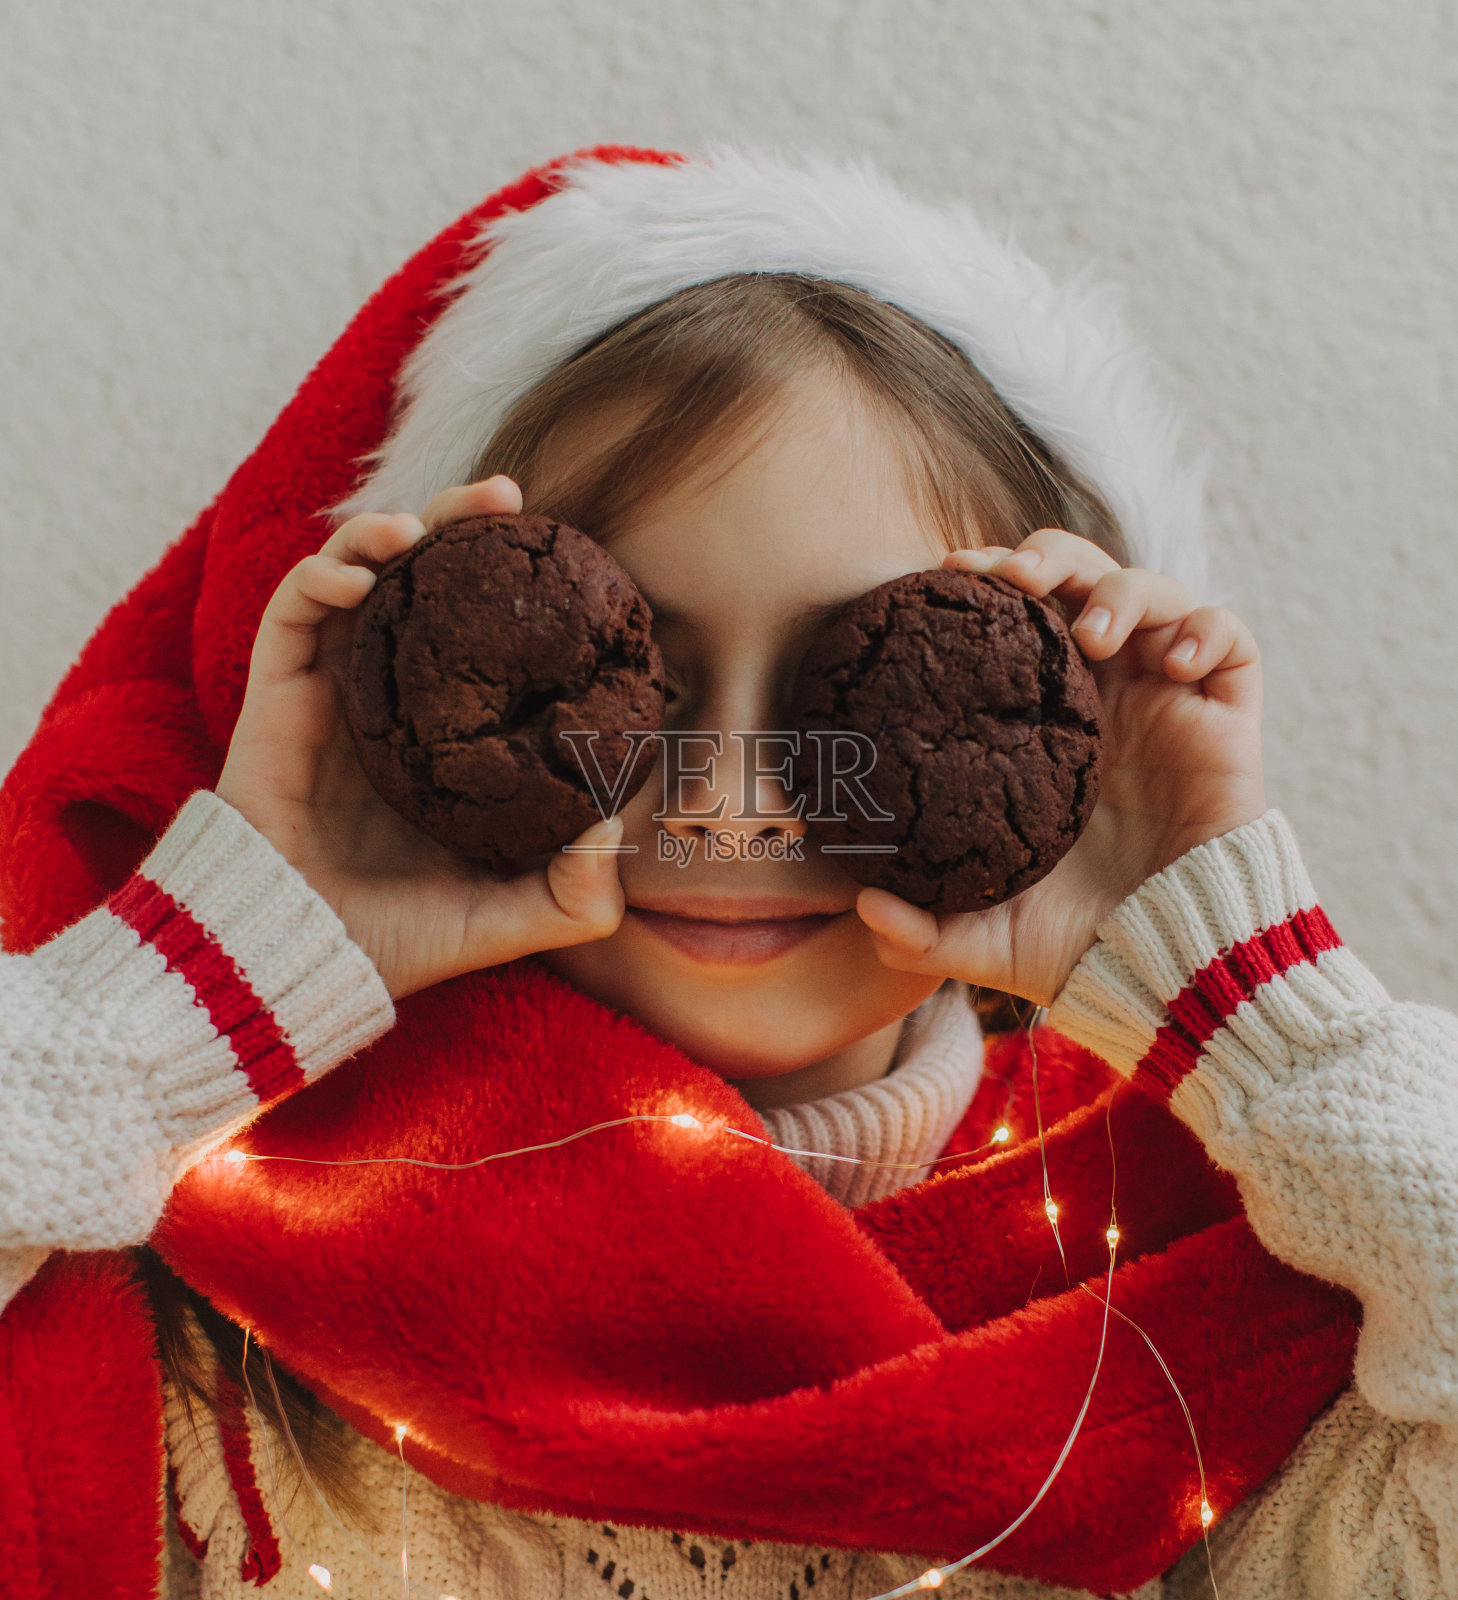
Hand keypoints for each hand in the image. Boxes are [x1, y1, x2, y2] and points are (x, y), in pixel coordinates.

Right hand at [215, 476, 624, 998]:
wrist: (298, 958)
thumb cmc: (404, 938)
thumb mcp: (513, 918)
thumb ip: (577, 893)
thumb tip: (616, 828)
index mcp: (451, 734)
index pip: (490, 634)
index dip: (522, 587)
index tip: (570, 559)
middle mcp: (397, 699)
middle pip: (428, 581)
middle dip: (462, 523)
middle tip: (506, 495)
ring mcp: (336, 690)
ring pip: (358, 575)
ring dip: (386, 531)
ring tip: (421, 525)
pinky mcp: (279, 693)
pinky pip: (293, 611)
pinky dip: (320, 577)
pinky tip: (354, 577)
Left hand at [856, 529, 1264, 1004]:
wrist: (1170, 969)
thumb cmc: (1078, 942)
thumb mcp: (984, 935)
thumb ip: (921, 930)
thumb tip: (860, 906)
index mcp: (1044, 722)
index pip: (1017, 621)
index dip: (989, 584)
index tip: (947, 574)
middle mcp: (1105, 695)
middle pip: (1080, 579)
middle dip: (1047, 556)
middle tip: (1015, 577)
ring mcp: (1168, 699)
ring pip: (1155, 592)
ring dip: (1122, 589)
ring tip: (1095, 633)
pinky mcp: (1225, 718)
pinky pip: (1231, 639)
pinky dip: (1207, 630)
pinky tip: (1176, 662)